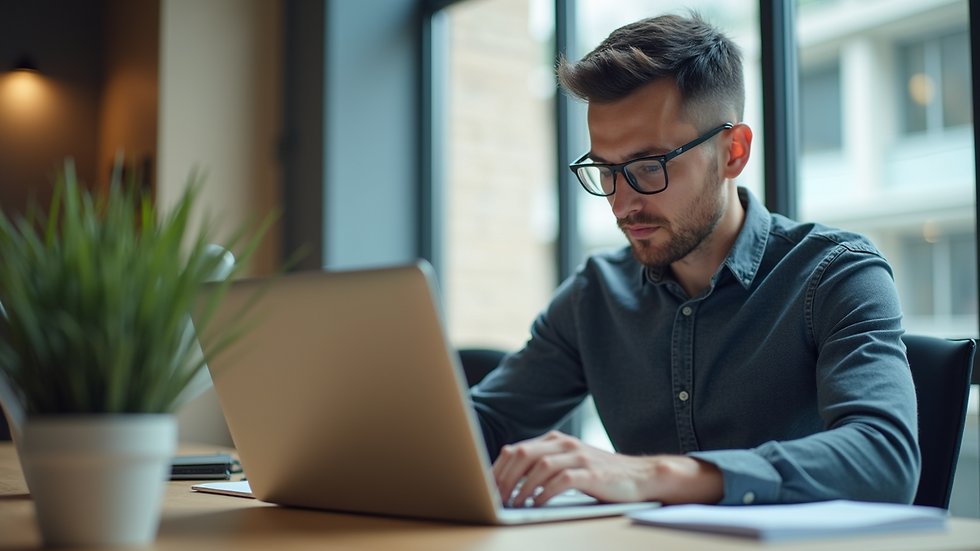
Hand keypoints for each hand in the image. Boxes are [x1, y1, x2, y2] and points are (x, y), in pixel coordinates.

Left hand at [491, 431, 723, 506]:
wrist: (641, 476)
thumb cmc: (600, 475)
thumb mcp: (569, 464)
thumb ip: (544, 465)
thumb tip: (508, 482)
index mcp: (555, 440)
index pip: (515, 449)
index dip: (497, 469)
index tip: (487, 487)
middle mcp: (565, 444)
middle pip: (522, 455)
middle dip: (504, 478)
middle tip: (495, 498)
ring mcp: (578, 456)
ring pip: (538, 467)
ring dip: (521, 487)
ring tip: (513, 504)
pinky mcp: (591, 472)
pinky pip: (560, 481)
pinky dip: (544, 493)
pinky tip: (536, 504)